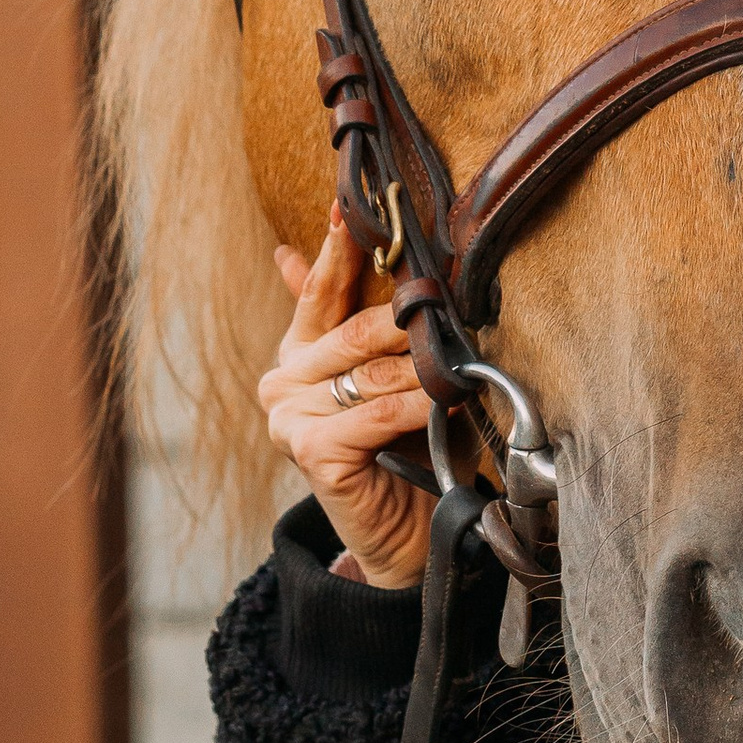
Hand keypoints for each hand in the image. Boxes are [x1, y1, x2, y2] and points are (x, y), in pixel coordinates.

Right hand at [257, 217, 436, 589]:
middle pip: (356, 330)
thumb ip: (363, 322)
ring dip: (426, 373)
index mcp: (299, 354)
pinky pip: (380, 412)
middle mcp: (283, 381)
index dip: (338, 250)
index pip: (319, 291)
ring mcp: (289, 417)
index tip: (350, 208)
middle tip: (452, 312)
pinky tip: (445, 406)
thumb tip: (327, 257)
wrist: (407, 535)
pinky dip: (421, 408)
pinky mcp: (310, 450)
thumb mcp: (390, 377)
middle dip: (410, 325)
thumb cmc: (408, 450)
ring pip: (374, 373)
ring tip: (459, 371)